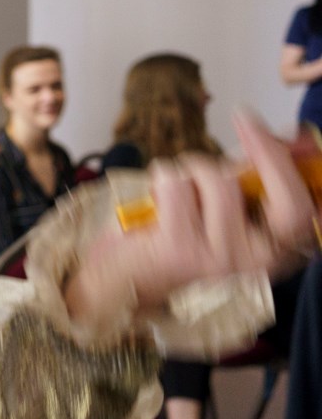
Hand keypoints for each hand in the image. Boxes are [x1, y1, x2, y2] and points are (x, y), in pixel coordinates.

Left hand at [69, 112, 314, 324]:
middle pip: (265, 188)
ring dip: (188, 169)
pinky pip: (175, 183)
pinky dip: (161, 178)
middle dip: (256, 149)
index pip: (299, 211)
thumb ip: (253, 186)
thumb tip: (290, 137)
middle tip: (243, 124)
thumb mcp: (222, 222)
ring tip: (174, 192)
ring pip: (213, 176)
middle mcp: (251, 263)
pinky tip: (153, 201)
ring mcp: (216, 258)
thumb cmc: (171, 252)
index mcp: (270, 257)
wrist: (117, 294)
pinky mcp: (178, 249)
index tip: (276, 130)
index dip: (287, 165)